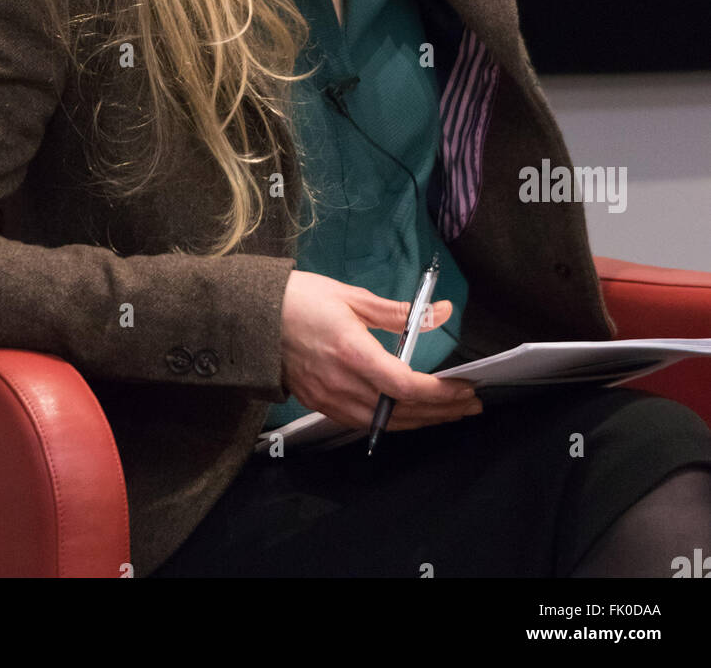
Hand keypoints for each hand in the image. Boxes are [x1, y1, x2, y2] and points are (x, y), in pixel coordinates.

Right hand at [279, 270, 482, 430]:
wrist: (252, 317)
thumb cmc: (301, 300)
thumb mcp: (353, 297)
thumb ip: (400, 312)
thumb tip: (441, 312)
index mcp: (353, 354)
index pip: (407, 386)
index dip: (441, 393)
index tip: (465, 389)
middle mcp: (343, 384)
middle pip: (402, 411)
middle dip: (441, 411)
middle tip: (470, 405)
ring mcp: (330, 399)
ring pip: (385, 423)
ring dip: (421, 420)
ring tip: (448, 412)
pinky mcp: (321, 404)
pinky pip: (365, 422)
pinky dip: (393, 421)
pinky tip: (409, 413)